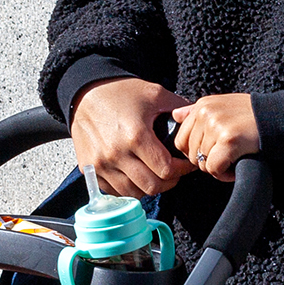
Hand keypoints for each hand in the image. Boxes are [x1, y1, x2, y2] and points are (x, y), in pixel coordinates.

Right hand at [70, 78, 192, 197]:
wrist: (85, 93)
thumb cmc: (119, 92)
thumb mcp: (154, 93)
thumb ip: (180, 109)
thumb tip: (198, 121)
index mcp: (136, 136)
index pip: (166, 170)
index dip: (182, 169)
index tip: (185, 163)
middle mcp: (116, 154)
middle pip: (152, 186)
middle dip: (168, 181)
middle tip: (172, 171)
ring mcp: (101, 164)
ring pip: (133, 193)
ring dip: (148, 187)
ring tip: (154, 174)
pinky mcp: (90, 170)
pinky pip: (114, 191)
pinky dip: (128, 188)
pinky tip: (135, 175)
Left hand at [171, 93, 259, 181]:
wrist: (279, 117)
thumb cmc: (252, 116)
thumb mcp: (222, 105)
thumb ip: (196, 111)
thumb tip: (175, 115)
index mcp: (201, 106)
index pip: (180, 139)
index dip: (195, 152)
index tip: (213, 153)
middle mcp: (205, 113)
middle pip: (190, 153)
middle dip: (207, 161)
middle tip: (226, 158)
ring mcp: (216, 126)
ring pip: (202, 163)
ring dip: (218, 168)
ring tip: (234, 159)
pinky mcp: (228, 140)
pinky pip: (214, 168)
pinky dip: (224, 174)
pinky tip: (236, 167)